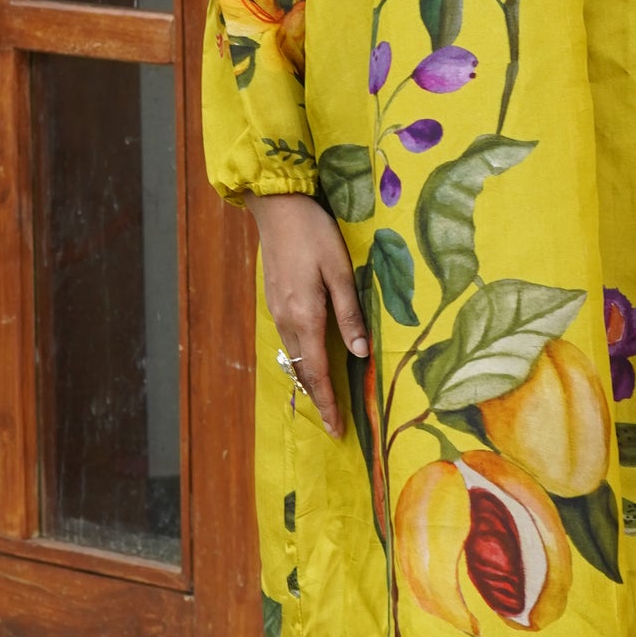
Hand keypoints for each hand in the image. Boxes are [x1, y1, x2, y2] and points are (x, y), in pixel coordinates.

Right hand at [248, 194, 368, 439]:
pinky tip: (311, 362)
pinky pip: (288, 341)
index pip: (317, 372)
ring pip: (292, 357)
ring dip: (309, 380)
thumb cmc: (315, 234)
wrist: (278, 207)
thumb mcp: (339, 271)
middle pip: (302, 370)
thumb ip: (349, 313)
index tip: (336, 429)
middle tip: (333, 425)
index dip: (328, 402)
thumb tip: (361, 353)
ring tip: (326, 401)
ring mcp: (276, 311)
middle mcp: (286, 320)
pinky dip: (300, 360)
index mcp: (305, 316)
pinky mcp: (274, 300)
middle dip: (318, 399)